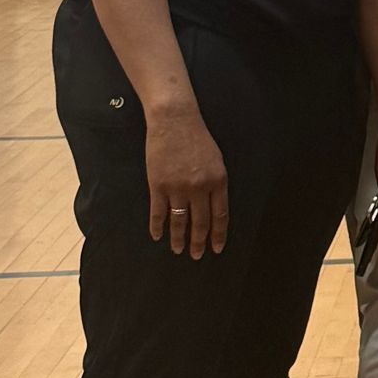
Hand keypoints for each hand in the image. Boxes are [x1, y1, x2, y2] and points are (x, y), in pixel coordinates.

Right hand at [144, 103, 228, 257]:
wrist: (175, 121)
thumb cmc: (197, 138)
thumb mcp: (216, 160)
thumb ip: (216, 183)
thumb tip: (214, 207)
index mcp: (218, 181)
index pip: (220, 216)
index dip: (218, 234)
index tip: (216, 248)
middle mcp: (199, 187)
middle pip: (201, 222)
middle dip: (199, 242)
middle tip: (196, 256)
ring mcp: (178, 187)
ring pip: (179, 221)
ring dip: (179, 238)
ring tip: (178, 250)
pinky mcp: (158, 185)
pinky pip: (158, 212)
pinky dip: (157, 227)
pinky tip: (157, 236)